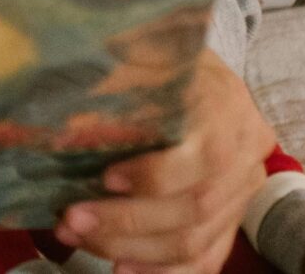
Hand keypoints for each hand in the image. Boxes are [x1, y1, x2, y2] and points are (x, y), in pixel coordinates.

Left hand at [55, 48, 273, 273]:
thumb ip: (111, 82)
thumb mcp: (140, 53)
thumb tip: (59, 120)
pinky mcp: (232, 219)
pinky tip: (122, 270)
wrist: (202, 74)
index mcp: (227, 107)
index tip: (105, 177)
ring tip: (80, 239)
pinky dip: (163, 271)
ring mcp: (243, 192)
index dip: (154, 176)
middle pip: (194, 207)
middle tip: (71, 220)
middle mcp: (245, 154)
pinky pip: (205, 259)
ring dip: (132, 250)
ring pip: (194, 241)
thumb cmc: (162, 59)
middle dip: (127, 222)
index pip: (205, 157)